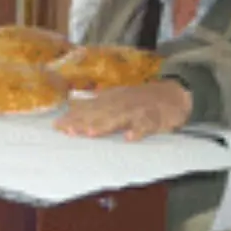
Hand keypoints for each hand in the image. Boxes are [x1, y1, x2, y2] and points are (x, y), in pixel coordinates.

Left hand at [54, 80, 192, 141]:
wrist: (174, 94)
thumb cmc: (140, 99)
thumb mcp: (116, 97)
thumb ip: (96, 103)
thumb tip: (71, 106)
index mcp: (111, 99)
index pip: (87, 108)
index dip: (72, 117)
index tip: (57, 126)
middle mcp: (121, 103)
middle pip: (99, 113)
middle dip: (83, 122)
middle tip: (68, 131)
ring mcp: (137, 110)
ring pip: (120, 118)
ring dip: (105, 125)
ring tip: (90, 133)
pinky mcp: (154, 118)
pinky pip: (146, 125)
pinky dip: (139, 130)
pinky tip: (130, 137)